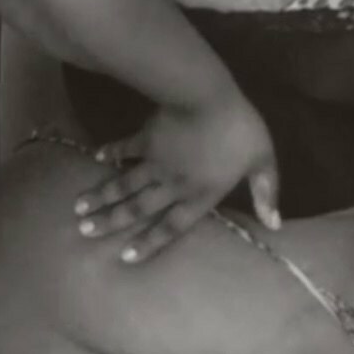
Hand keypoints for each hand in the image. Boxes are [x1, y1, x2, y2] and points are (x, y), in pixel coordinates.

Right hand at [73, 96, 280, 263]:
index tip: (125, 256)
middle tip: (85, 231)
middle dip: (111, 222)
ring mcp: (155, 162)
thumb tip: (274, 224)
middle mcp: (172, 186)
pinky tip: (96, 158)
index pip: (171, 227)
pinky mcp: (146, 139)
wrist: (207, 97)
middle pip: (138, 209)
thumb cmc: (239, 131)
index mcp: (199, 196)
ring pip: (124, 185)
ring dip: (102, 197)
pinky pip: (125, 149)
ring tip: (79, 208)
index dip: (149, 242)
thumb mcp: (263, 161)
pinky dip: (111, 153)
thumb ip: (266, 192)